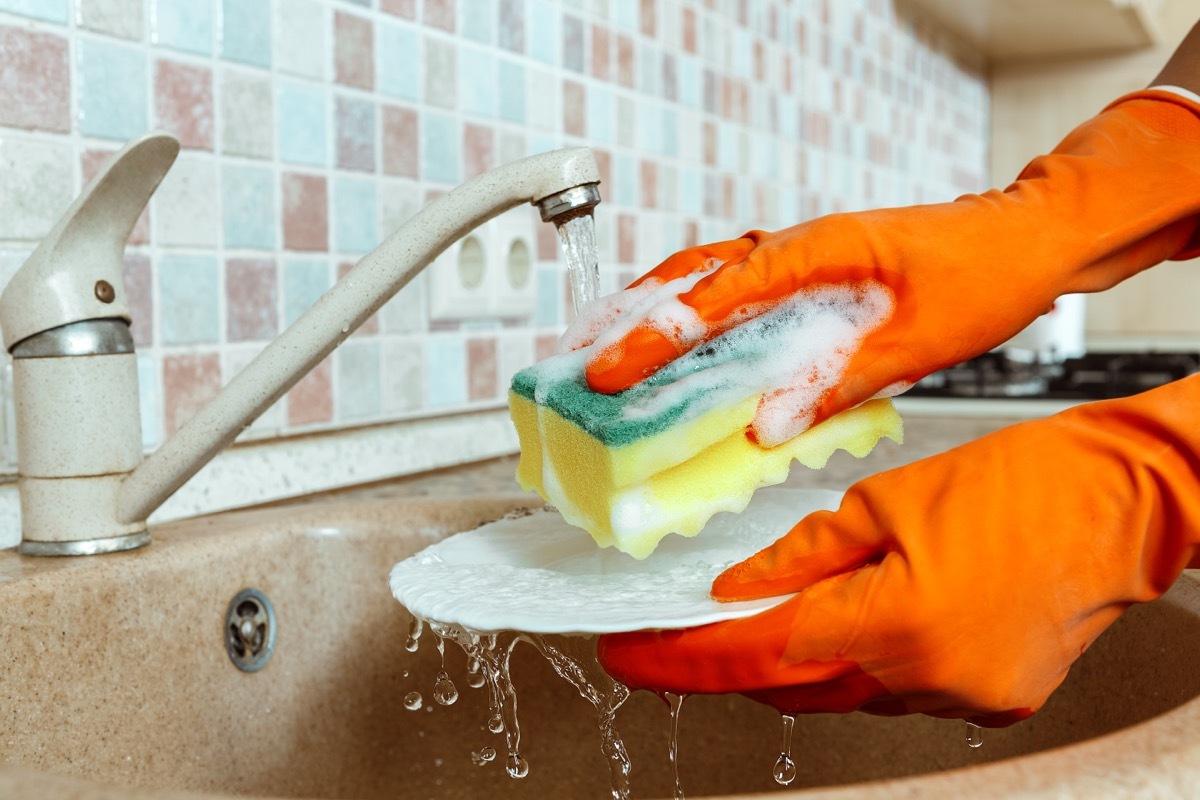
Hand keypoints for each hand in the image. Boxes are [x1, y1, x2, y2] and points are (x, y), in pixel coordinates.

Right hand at [575, 90, 1199, 446]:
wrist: (1027, 241)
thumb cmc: (983, 277)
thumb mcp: (916, 342)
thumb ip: (838, 382)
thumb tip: (764, 426)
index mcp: (815, 251)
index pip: (715, 294)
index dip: (655, 336)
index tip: (606, 370)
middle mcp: (796, 247)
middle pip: (691, 276)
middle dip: (629, 318)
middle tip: (578, 362)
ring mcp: (800, 258)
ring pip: (706, 280)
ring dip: (654, 314)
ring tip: (605, 352)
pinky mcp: (810, 276)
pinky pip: (737, 294)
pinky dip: (697, 319)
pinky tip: (682, 354)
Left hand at [598, 376, 1199, 725]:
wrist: (1124, 502)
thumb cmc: (1021, 483)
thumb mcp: (886, 501)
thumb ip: (801, 555)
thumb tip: (735, 588)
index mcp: (895, 620)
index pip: (754, 653)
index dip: (680, 659)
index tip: (629, 654)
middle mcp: (927, 677)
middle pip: (790, 687)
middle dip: (727, 661)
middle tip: (679, 633)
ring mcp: (962, 699)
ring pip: (840, 696)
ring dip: (795, 661)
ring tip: (763, 618)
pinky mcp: (989, 702)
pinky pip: (895, 695)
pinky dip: (857, 665)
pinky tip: (848, 627)